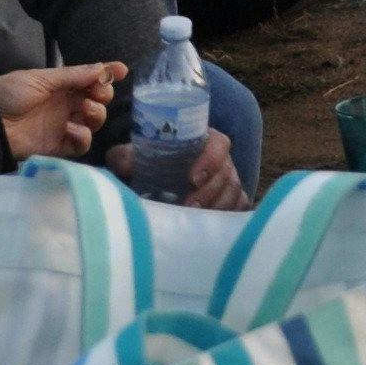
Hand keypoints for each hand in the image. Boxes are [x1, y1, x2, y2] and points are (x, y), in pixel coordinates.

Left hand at [0, 60, 117, 163]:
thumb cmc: (10, 94)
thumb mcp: (41, 79)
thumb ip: (73, 75)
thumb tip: (102, 68)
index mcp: (63, 86)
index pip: (91, 79)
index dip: (108, 74)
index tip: (121, 70)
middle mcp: (67, 105)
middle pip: (99, 101)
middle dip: (104, 94)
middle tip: (96, 92)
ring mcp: (64, 126)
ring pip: (95, 122)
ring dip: (97, 113)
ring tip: (85, 108)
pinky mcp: (58, 146)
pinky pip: (81, 144)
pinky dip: (82, 136)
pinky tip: (71, 127)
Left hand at [122, 127, 251, 211]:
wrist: (153, 174)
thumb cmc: (147, 160)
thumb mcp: (132, 155)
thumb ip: (126, 157)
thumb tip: (125, 165)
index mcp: (202, 140)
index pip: (218, 144)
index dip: (211, 160)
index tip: (193, 179)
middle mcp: (220, 158)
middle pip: (227, 172)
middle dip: (209, 192)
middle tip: (189, 206)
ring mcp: (229, 178)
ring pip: (234, 191)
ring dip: (217, 205)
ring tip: (195, 218)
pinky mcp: (231, 196)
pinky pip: (239, 205)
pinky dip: (229, 214)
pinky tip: (210, 224)